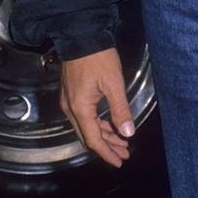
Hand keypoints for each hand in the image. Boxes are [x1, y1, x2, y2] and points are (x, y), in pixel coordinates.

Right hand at [60, 47, 135, 167]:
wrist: (80, 36)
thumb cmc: (98, 58)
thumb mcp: (114, 83)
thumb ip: (120, 109)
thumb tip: (128, 133)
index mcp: (80, 108)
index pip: (93, 139)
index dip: (107, 153)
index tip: (120, 161)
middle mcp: (70, 108)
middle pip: (87, 136)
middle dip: (106, 147)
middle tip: (124, 154)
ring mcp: (69, 101)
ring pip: (85, 127)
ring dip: (103, 136)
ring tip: (121, 142)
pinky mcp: (71, 94)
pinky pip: (83, 117)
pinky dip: (97, 124)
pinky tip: (109, 125)